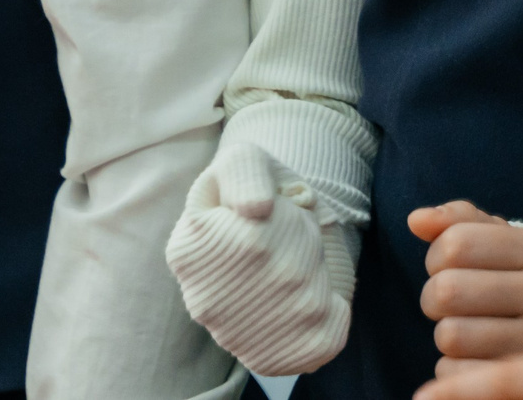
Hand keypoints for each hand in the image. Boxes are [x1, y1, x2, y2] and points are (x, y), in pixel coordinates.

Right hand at [164, 140, 354, 373]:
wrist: (265, 232)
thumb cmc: (254, 191)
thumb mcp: (244, 162)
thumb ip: (244, 173)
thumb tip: (255, 209)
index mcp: (188, 250)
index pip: (257, 239)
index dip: (286, 218)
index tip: (274, 207)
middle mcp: (204, 300)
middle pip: (290, 274)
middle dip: (306, 244)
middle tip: (290, 234)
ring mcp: (234, 337)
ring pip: (311, 304)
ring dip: (319, 273)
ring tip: (298, 261)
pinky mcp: (268, 359)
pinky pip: (324, 341)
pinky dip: (334, 315)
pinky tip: (314, 296)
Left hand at [414, 201, 522, 373]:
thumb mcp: (508, 239)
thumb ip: (459, 220)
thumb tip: (417, 221)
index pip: (456, 244)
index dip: (437, 256)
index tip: (450, 266)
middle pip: (447, 290)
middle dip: (435, 297)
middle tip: (453, 303)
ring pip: (451, 336)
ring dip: (446, 334)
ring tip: (469, 330)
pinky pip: (459, 374)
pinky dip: (452, 369)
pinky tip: (473, 359)